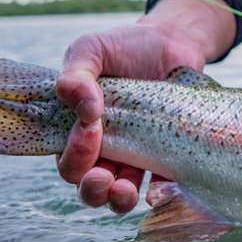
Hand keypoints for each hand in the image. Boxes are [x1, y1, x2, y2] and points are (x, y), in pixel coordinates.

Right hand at [55, 22, 207, 212]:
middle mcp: (106, 149)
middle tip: (102, 174)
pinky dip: (161, 193)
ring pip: (121, 194)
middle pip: (89, 187)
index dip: (74, 154)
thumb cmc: (125, 47)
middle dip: (91, 188)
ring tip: (125, 190)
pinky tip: (160, 191)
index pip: (68, 159)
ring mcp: (137, 154)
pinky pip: (163, 184)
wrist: (173, 41)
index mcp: (78, 130)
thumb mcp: (92, 49)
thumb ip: (76, 73)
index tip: (91, 126)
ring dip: (118, 199)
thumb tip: (82, 104)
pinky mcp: (168, 154)